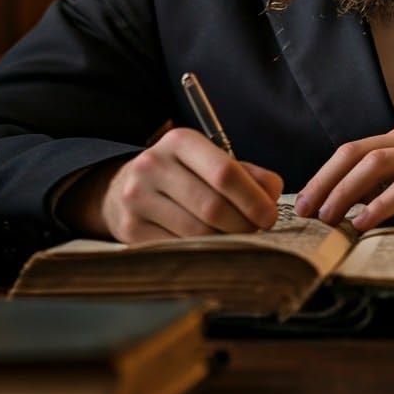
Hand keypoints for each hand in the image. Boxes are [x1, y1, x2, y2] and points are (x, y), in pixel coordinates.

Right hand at [59, 128, 282, 242]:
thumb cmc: (181, 174)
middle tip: (258, 231)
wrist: (121, 187)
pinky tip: (213, 247)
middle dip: (244, 224)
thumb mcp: (210, 160)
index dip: (253, 198)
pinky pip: (178, 249)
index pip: (225, 172)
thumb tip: (272, 194)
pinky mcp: (130, 229)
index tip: (270, 216)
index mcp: (179, 141)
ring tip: (238, 238)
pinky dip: (204, 252)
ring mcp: (137, 198)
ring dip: (227, 241)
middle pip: (213, 207)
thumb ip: (247, 173)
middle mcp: (153, 165)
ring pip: (197, 233)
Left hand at [293, 123, 393, 233]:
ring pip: (377, 163)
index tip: (303, 202)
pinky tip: (364, 222)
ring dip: (346, 191)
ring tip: (327, 218)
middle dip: (326, 181)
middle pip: (357, 152)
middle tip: (306, 211)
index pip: (353, 150)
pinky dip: (381, 204)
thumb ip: (388, 196)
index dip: (325, 174)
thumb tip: (345, 213)